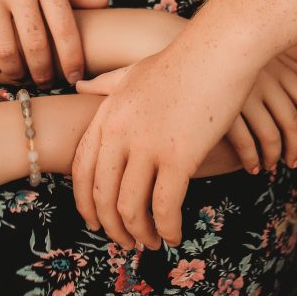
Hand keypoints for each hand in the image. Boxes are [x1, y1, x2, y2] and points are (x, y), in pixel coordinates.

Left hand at [71, 28, 260, 251]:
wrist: (217, 52)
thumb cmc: (181, 60)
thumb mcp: (133, 71)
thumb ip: (105, 84)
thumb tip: (79, 85)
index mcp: (107, 114)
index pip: (82, 169)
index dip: (86, 202)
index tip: (96, 221)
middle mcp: (119, 133)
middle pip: (102, 195)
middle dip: (112, 226)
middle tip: (125, 241)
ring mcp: (147, 146)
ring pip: (130, 207)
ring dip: (139, 233)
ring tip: (152, 243)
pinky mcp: (179, 158)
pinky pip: (164, 207)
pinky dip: (167, 228)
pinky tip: (175, 234)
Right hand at [224, 54, 296, 172]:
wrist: (183, 44)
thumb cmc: (226, 49)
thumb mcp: (259, 51)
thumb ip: (288, 64)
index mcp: (278, 68)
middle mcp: (265, 80)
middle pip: (292, 123)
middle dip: (296, 148)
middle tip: (293, 162)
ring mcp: (244, 96)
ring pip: (271, 137)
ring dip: (273, 157)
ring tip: (269, 166)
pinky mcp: (224, 109)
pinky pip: (245, 142)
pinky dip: (251, 159)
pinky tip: (251, 166)